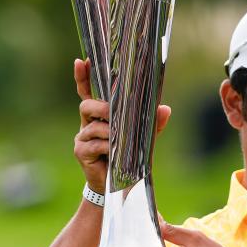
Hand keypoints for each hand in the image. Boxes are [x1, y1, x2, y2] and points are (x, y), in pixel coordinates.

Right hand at [73, 58, 170, 193]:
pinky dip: (107, 146)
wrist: (120, 186)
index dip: (82, 77)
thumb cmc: (129, 158)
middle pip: (86, 105)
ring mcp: (82, 138)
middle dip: (100, 106)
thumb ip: (152, 123)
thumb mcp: (143, 139)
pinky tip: (114, 152)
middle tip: (112, 110)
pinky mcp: (81, 152)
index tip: (81, 60)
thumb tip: (165, 108)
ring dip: (109, 130)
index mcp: (100, 115)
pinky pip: (93, 143)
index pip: (87, 92)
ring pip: (92, 125)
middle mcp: (88, 124)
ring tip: (119, 138)